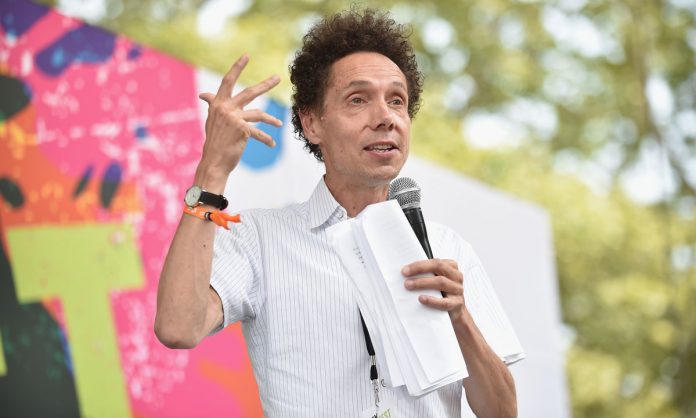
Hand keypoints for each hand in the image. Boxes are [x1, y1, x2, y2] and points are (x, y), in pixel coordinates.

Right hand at [197, 54, 281, 178]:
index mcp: (218, 104)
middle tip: (278, 77)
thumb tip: (204, 95)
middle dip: (265, 85)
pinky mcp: (242, 131)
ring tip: (279, 124)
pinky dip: (267, 139)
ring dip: (271, 120)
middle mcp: (225, 108)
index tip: (246, 56)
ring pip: (259, 114)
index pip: (228, 81)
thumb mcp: (212, 120)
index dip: (237, 67)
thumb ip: (213, 105)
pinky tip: (272, 144)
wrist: (213, 161)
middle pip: (249, 92)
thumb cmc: (214, 141)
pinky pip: (259, 133)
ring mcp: (234, 119)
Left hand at [402, 259, 465, 323]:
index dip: (419, 264)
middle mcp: (456, 276)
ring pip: (441, 282)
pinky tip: (421, 299)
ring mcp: (458, 290)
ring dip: (422, 283)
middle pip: (439, 267)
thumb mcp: (437, 281)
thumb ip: (428, 274)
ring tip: (408, 285)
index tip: (405, 269)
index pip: (436, 261)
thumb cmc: (443, 293)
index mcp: (452, 267)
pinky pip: (444, 302)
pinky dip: (431, 300)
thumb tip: (406, 271)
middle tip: (405, 274)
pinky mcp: (457, 304)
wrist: (457, 313)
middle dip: (420, 269)